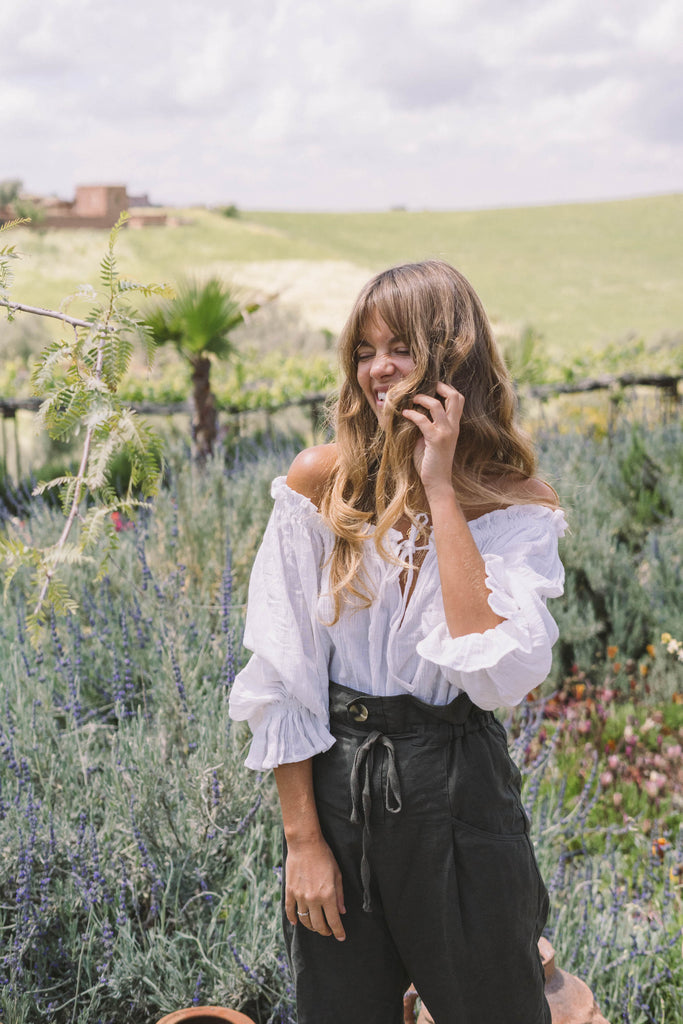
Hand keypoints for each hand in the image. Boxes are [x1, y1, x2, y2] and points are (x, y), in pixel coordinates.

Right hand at [284, 835, 346, 940]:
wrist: (305, 844)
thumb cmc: (324, 856)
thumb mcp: (337, 874)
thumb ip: (339, 895)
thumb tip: (341, 912)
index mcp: (327, 895)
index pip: (333, 920)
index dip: (338, 931)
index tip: (341, 937)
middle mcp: (313, 899)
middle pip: (318, 924)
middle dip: (325, 931)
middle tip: (329, 931)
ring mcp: (299, 896)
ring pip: (304, 920)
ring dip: (311, 926)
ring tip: (316, 926)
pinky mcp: (289, 891)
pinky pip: (290, 910)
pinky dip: (293, 919)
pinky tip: (296, 922)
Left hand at [402, 382, 463, 497]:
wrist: (438, 482)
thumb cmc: (431, 462)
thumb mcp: (431, 439)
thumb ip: (427, 426)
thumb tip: (414, 412)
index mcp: (454, 425)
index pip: (458, 399)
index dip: (447, 388)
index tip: (432, 387)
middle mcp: (453, 426)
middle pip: (455, 396)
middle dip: (440, 386)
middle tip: (425, 386)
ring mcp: (446, 432)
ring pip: (437, 405)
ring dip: (422, 398)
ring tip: (412, 399)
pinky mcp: (435, 440)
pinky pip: (423, 420)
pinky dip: (412, 414)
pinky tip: (405, 413)